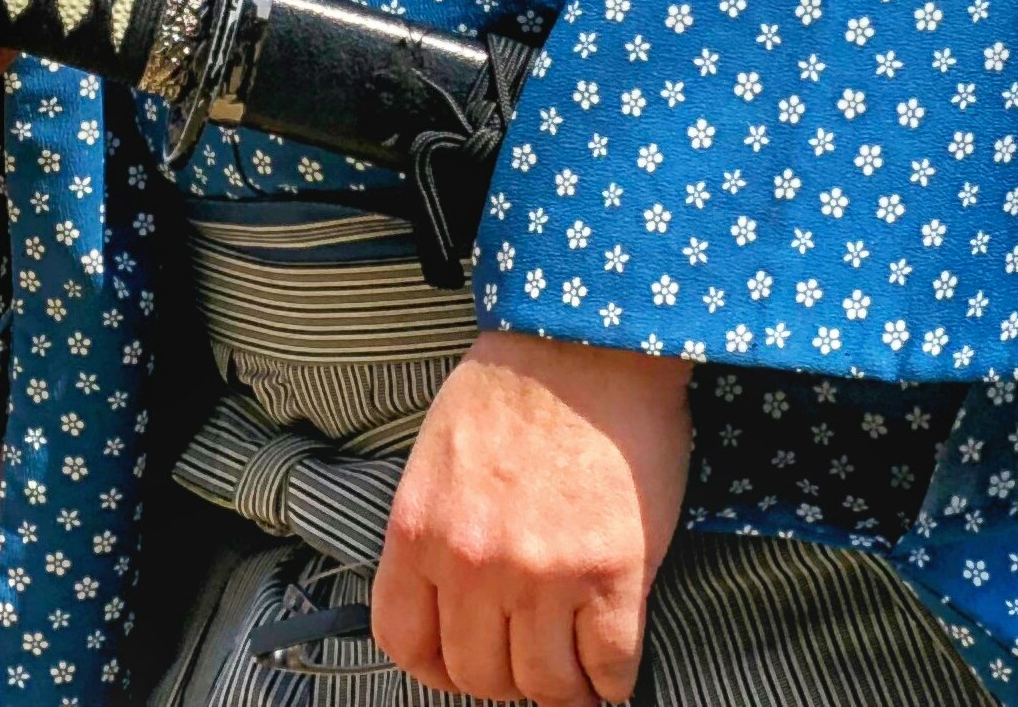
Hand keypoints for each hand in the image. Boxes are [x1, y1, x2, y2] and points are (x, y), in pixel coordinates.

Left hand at [373, 330, 688, 705]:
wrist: (584, 344)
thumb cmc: (511, 390)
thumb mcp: (436, 459)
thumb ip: (434, 532)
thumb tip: (450, 602)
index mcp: (417, 530)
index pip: (404, 642)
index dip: (437, 670)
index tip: (462, 664)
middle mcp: (471, 563)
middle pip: (478, 675)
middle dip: (505, 681)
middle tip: (528, 661)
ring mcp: (542, 574)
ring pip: (545, 686)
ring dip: (561, 689)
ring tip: (575, 671)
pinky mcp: (612, 575)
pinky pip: (610, 670)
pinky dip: (612, 681)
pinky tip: (612, 665)